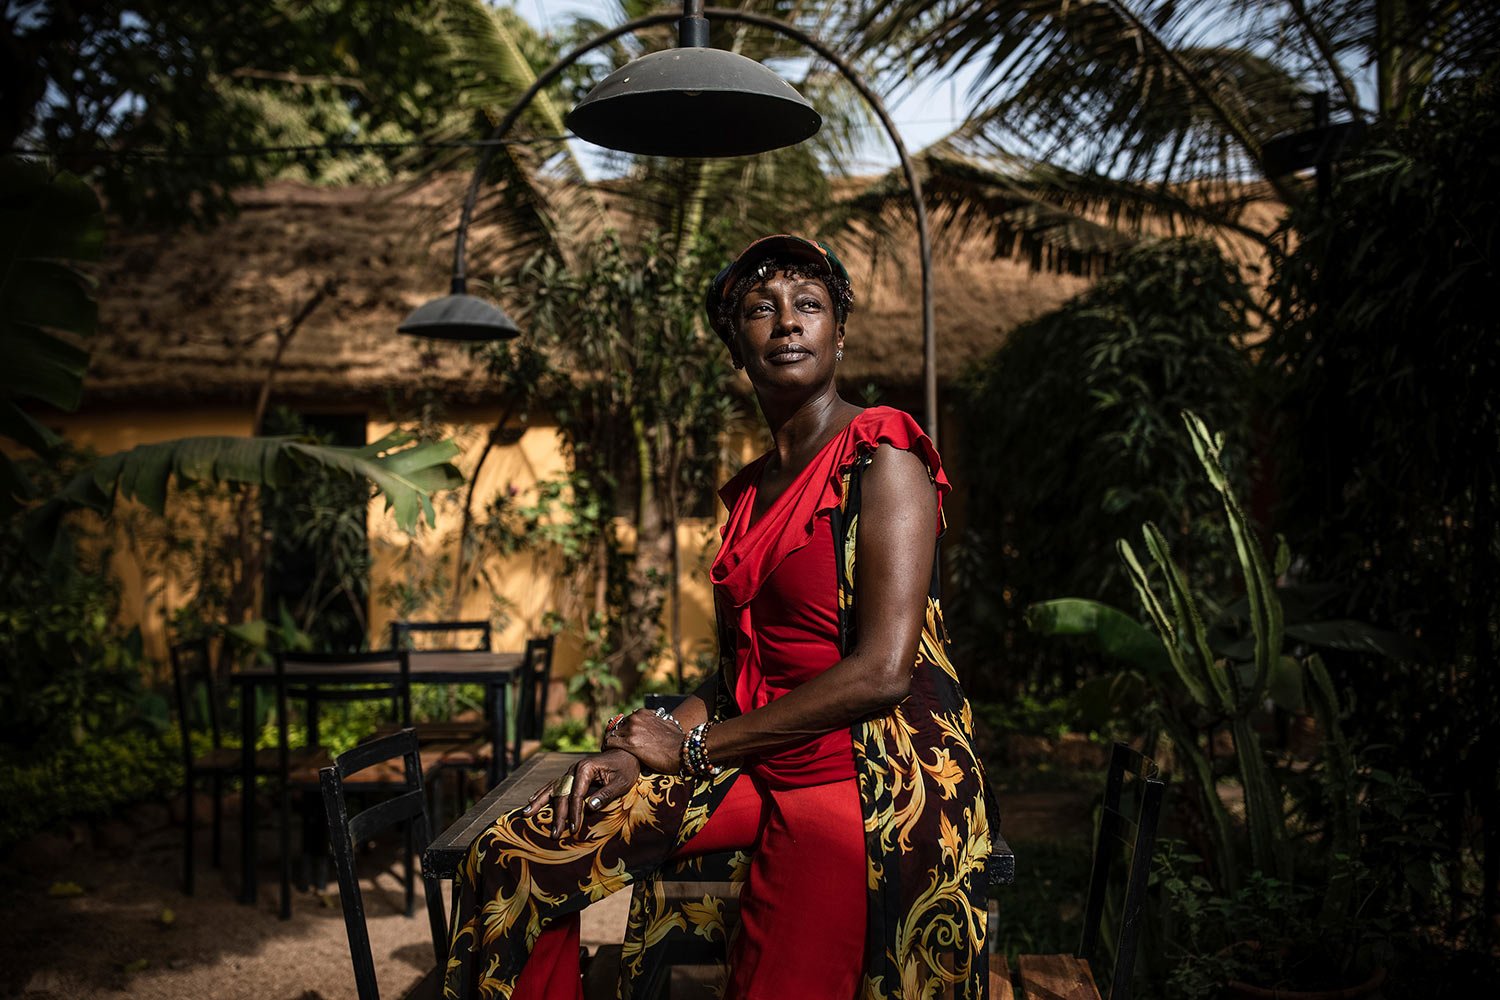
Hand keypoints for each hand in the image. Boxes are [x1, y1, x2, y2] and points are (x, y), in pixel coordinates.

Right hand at [522, 750, 640, 838]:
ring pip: (552, 788)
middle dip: (557, 815)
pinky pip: (554, 784)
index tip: (573, 829)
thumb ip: (606, 794)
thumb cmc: (626, 769)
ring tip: (525, 814)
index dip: (574, 813)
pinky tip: (532, 800)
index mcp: (586, 769)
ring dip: (539, 802)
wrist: (625, 753)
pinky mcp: (571, 775)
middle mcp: (574, 769)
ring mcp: (571, 771)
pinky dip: (543, 793)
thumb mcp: (621, 782)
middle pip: (561, 794)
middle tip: (554, 834)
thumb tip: (590, 807)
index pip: (576, 795)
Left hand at [602, 709, 682, 774]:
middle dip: (616, 736)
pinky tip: (608, 753)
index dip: (623, 731)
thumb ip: (658, 720)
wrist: (681, 751)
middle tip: (614, 747)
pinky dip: (607, 748)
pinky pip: (609, 743)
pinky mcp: (629, 743)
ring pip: (611, 734)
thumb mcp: (668, 723)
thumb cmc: (677, 740)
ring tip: (610, 751)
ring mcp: (631, 730)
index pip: (626, 721)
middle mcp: (635, 718)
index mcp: (643, 713)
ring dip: (610, 743)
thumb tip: (660, 719)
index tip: (622, 739)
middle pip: (617, 727)